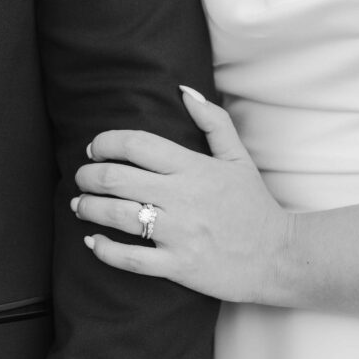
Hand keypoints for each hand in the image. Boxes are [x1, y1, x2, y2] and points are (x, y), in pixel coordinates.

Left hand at [72, 87, 295, 304]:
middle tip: (81, 178)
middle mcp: (182, 198)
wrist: (279, 257)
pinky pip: (129, 259)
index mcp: (193, 168)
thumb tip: (185, 92)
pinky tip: (93, 242)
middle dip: (88, 176)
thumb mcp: (239, 159)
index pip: (136, 145)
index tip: (94, 149)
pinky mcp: (177, 266)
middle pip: (117, 179)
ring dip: (88, 208)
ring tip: (79, 206)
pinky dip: (104, 250)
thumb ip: (213, 122)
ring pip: (116, 216)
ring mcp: (178, 233)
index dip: (105, 143)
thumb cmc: (255, 208)